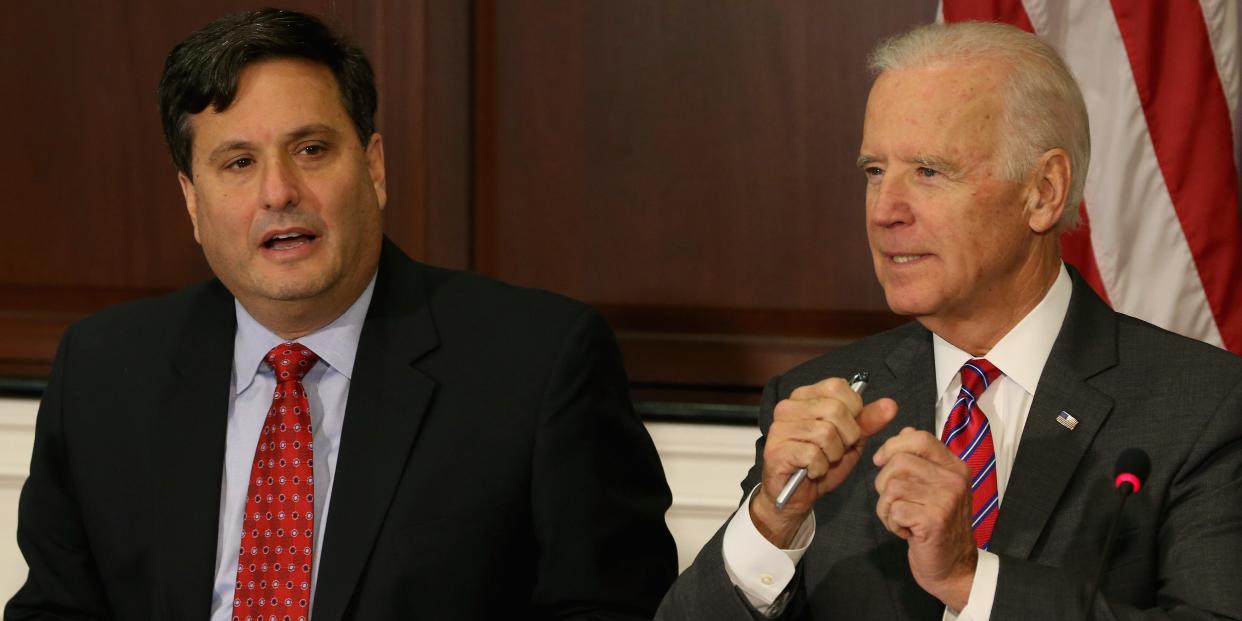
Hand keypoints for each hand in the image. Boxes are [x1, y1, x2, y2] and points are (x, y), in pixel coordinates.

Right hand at [751, 377, 896, 546]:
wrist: (796, 496)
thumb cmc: (821, 463)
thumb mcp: (851, 440)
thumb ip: (868, 421)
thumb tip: (890, 405)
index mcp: (805, 396)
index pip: (837, 386)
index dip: (853, 410)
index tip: (847, 428)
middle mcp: (788, 407)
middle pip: (835, 409)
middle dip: (846, 436)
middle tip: (836, 450)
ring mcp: (779, 428)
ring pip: (825, 433)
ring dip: (833, 454)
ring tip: (824, 460)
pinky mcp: (776, 450)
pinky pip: (813, 454)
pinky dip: (820, 467)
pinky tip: (812, 471)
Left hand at [873, 427, 977, 610]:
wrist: (954, 566)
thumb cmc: (938, 524)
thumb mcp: (935, 486)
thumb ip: (921, 458)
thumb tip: (905, 430)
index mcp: (955, 466)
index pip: (919, 438)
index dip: (892, 446)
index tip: (881, 462)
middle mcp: (954, 479)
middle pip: (899, 462)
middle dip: (884, 482)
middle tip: (895, 502)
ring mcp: (946, 499)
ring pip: (892, 486)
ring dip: (887, 506)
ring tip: (901, 518)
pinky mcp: (934, 520)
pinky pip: (894, 509)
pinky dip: (891, 522)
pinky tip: (905, 531)